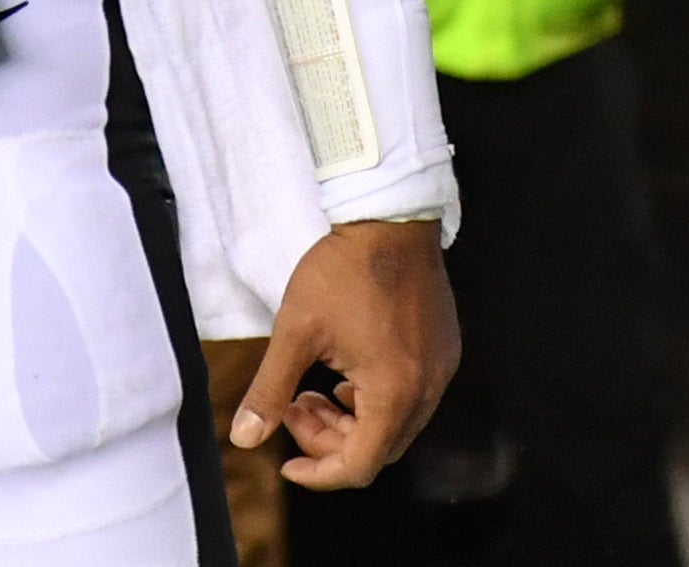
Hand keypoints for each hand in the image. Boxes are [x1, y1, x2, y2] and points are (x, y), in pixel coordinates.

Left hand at [231, 219, 458, 488]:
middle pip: (380, 448)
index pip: (360, 465)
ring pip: (397, 424)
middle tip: (295, 408)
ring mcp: (440, 368)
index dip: (319, 473)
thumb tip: (244, 438)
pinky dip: (376, 400)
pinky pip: (412, 397)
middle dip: (331, 442)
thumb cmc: (342, 271)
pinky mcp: (444, 349)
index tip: (286, 462)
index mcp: (393, 391)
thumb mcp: (296, 331)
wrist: (389, 217)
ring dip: (353, 422)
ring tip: (315, 390)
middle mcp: (427, 388)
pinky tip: (347, 373)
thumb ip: (270, 390)